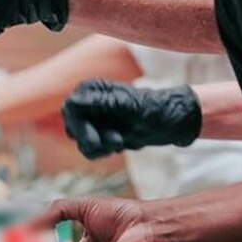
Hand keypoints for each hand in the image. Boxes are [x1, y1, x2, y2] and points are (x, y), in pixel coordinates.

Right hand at [62, 80, 201, 159]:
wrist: (171, 123)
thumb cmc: (155, 109)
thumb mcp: (130, 107)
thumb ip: (102, 104)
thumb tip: (73, 103)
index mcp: (93, 89)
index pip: (71, 108)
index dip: (80, 127)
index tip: (96, 140)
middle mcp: (88, 102)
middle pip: (72, 128)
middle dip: (91, 140)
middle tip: (116, 142)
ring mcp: (92, 119)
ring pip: (80, 142)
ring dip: (101, 148)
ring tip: (121, 141)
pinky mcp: (99, 133)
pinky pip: (90, 150)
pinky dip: (104, 151)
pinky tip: (120, 144)